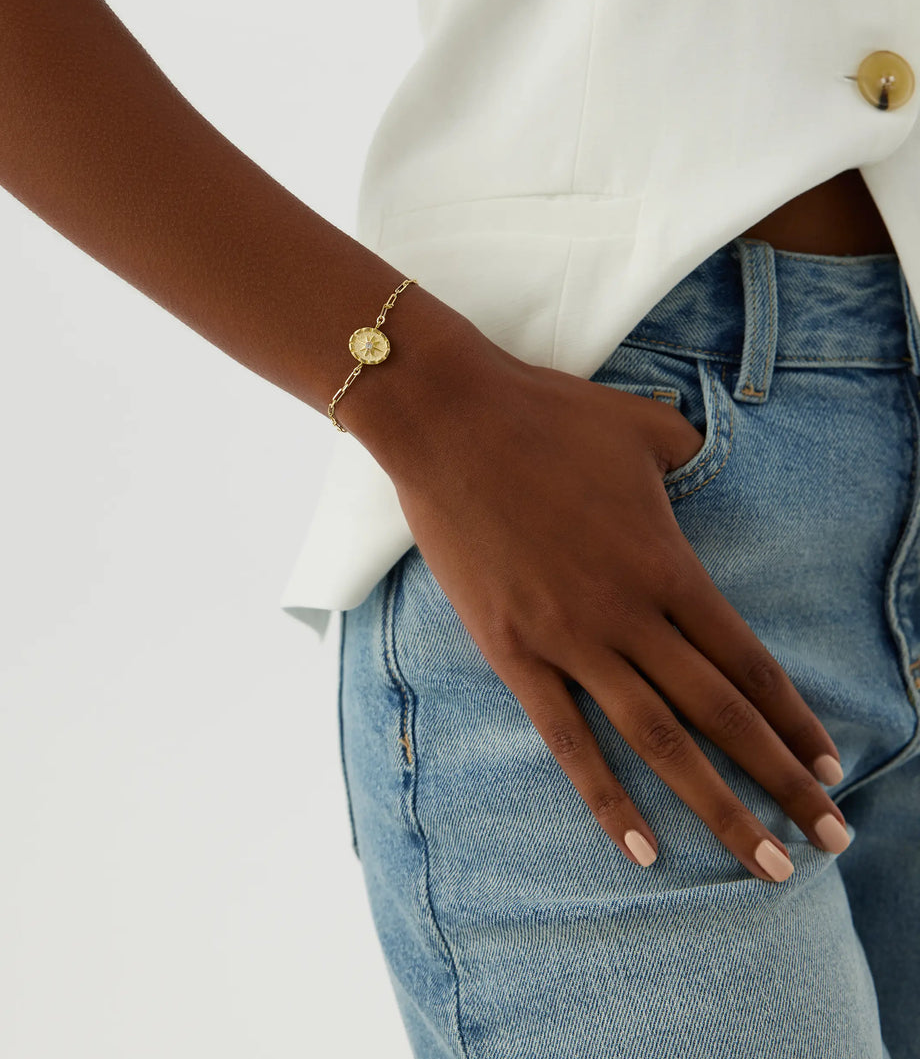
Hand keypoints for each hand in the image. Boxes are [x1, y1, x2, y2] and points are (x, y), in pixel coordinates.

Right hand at [386, 342, 847, 881]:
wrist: (450, 420)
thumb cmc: (548, 415)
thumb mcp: (644, 426)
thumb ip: (691, 456)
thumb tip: (710, 463)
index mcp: (668, 564)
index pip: (748, 662)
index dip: (794, 720)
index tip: (829, 766)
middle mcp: (629, 613)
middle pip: (720, 714)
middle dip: (781, 782)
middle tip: (830, 838)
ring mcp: (569, 638)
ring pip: (658, 741)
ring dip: (717, 808)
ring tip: (765, 866)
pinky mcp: (512, 651)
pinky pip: (567, 739)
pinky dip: (607, 798)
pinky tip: (642, 849)